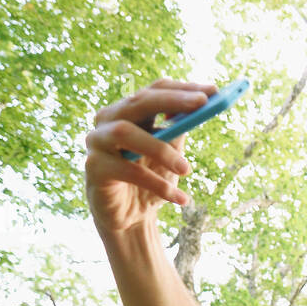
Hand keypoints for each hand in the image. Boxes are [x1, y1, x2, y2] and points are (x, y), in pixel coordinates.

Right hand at [84, 78, 217, 238]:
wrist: (129, 216)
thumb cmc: (150, 178)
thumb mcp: (169, 151)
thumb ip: (179, 128)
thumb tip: (205, 106)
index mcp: (129, 111)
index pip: (154, 90)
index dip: (182, 89)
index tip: (212, 91)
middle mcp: (108, 119)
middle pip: (138, 101)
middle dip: (171, 101)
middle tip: (202, 105)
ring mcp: (97, 141)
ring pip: (125, 132)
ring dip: (161, 149)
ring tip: (186, 170)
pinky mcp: (94, 168)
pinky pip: (127, 170)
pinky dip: (157, 184)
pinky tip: (180, 198)